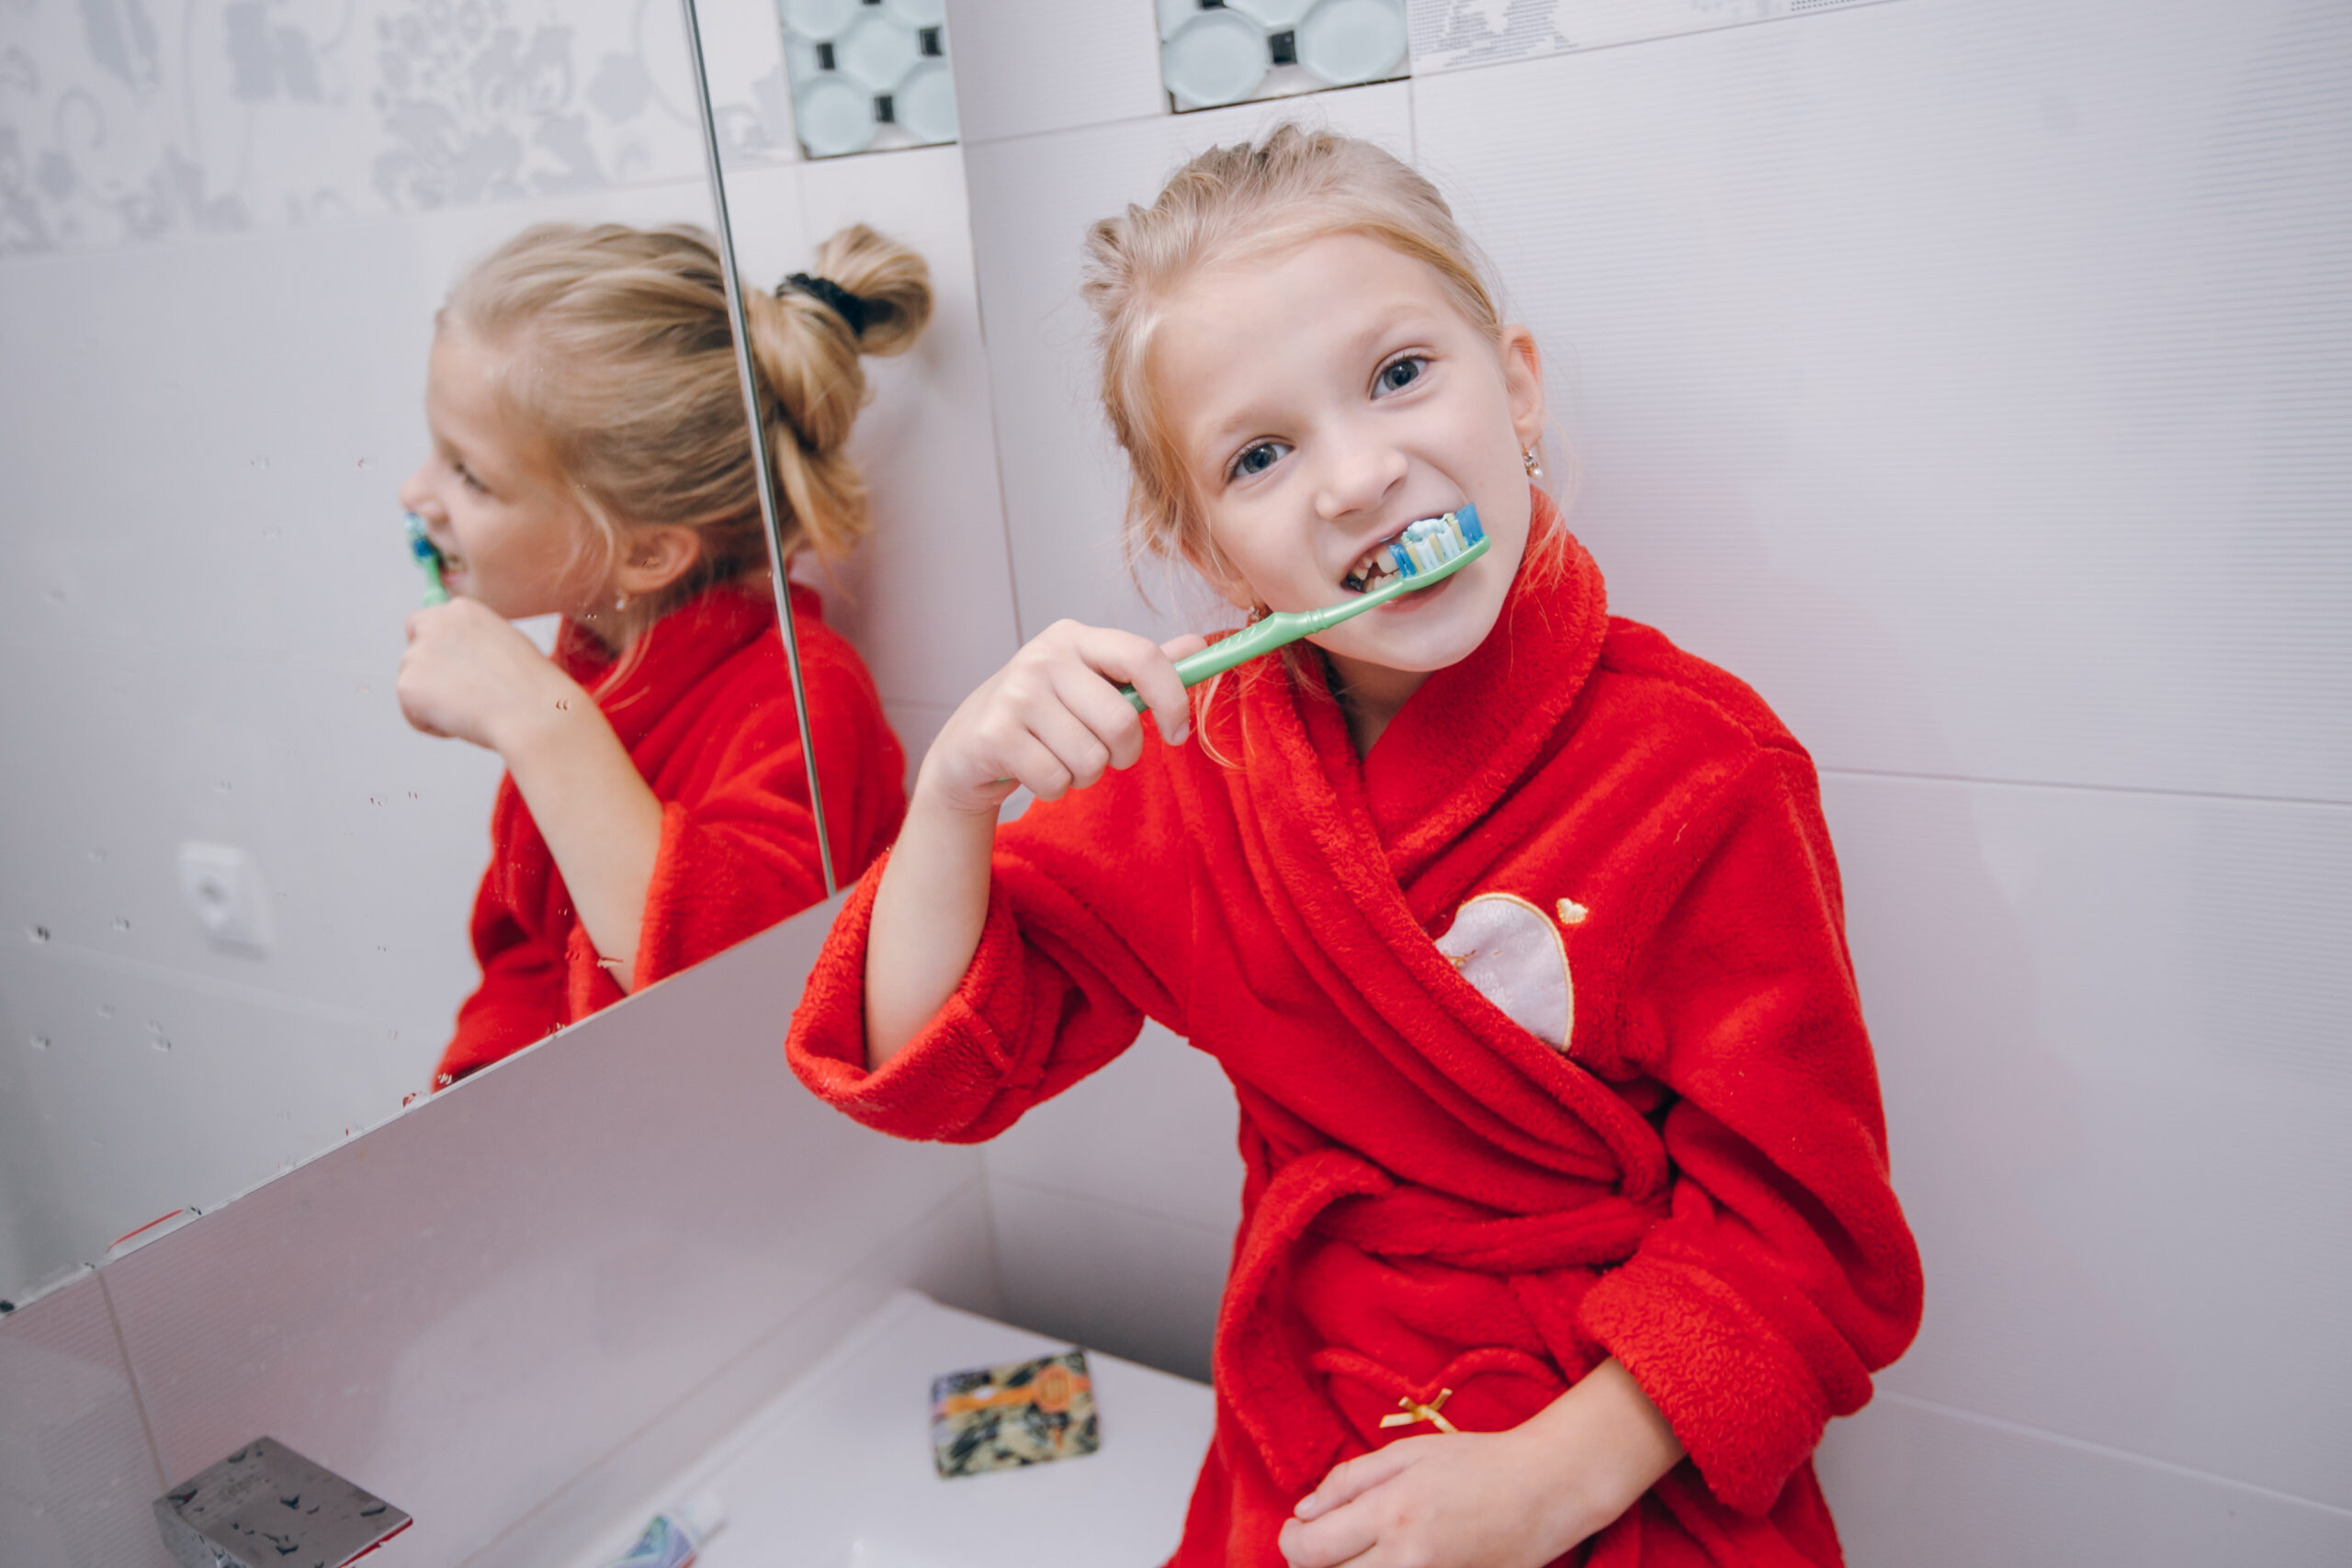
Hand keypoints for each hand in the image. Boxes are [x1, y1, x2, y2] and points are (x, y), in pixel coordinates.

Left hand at [397, 597, 584, 753]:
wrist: (532, 712)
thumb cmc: (532, 687)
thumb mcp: (508, 646)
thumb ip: (475, 644)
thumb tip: (459, 661)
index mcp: (462, 610)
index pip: (425, 622)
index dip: (436, 649)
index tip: (448, 670)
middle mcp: (434, 625)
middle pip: (412, 651)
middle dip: (427, 674)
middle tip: (459, 699)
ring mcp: (416, 654)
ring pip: (413, 685)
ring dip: (435, 703)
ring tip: (475, 712)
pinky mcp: (406, 685)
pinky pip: (413, 715)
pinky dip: (435, 726)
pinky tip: (465, 724)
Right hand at [914, 620, 1207, 816]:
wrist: (968, 747)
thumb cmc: (1043, 714)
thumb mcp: (1090, 682)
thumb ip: (1142, 668)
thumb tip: (1198, 645)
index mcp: (1075, 637)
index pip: (1143, 656)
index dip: (1173, 699)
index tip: (1178, 733)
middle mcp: (1043, 657)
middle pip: (1121, 722)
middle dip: (1123, 754)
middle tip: (1105, 755)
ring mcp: (1015, 694)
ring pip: (1090, 758)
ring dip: (1085, 774)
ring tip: (1061, 759)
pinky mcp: (994, 735)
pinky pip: (1056, 780)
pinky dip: (1055, 789)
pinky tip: (1035, 770)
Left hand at [1279, 1363, 1682, 1567]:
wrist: (1545, 1491)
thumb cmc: (1478, 1463)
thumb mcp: (1408, 1453)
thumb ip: (1349, 1480)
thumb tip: (1304, 1511)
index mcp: (1390, 1513)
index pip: (1310, 1549)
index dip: (1291, 1540)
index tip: (1297, 1528)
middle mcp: (1406, 1559)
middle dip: (1311, 1562)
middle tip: (1321, 1542)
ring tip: (1351, 1552)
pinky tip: (1383, 1561)